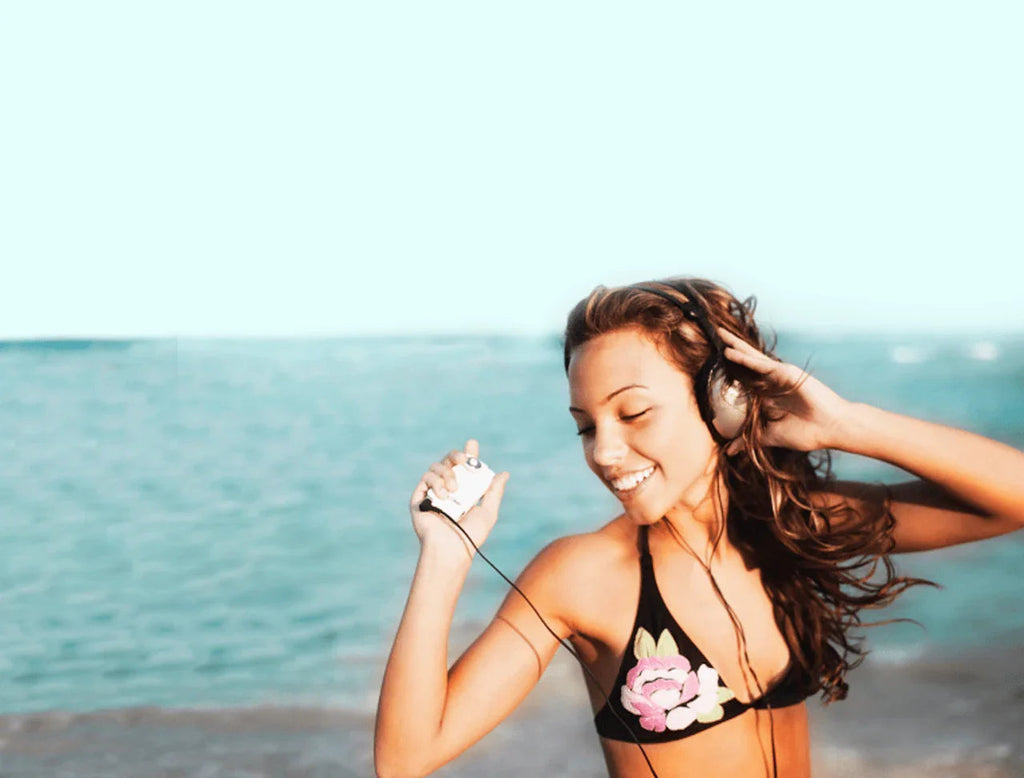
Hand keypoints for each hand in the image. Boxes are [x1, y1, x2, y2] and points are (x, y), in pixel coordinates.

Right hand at [409, 439, 509, 561]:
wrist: (451, 549)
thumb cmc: (470, 536)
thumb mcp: (488, 512)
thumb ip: (494, 492)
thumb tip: (504, 474)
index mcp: (464, 491)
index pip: (465, 468)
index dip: (469, 454)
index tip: (472, 444)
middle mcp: (447, 489)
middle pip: (449, 462)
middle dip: (458, 456)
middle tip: (465, 460)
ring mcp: (432, 492)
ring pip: (437, 467)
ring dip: (448, 473)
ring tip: (454, 490)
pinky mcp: (419, 497)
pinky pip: (426, 478)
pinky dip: (436, 482)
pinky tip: (444, 495)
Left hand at [717, 327, 851, 453]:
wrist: (830, 429)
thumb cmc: (805, 433)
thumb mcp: (768, 437)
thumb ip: (747, 440)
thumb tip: (728, 452)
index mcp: (767, 395)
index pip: (744, 379)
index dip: (730, 369)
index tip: (712, 361)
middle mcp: (771, 382)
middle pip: (746, 362)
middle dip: (731, 349)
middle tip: (715, 334)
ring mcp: (778, 375)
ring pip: (752, 358)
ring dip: (736, 347)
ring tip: (720, 335)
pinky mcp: (786, 373)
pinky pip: (762, 364)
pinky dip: (746, 359)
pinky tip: (731, 353)